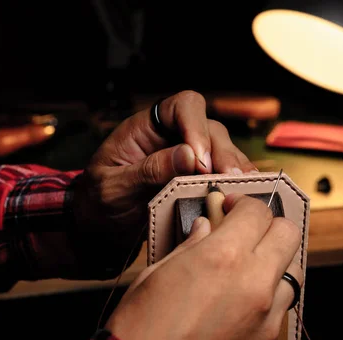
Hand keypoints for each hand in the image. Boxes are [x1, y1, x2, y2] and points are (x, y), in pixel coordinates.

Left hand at [72, 90, 255, 277]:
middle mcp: (171, 138)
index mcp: (146, 129)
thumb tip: (189, 156)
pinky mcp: (196, 181)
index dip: (196, 126)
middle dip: (221, 152)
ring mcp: (187, 159)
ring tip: (240, 189)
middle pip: (209, 128)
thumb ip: (147, 170)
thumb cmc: (98, 202)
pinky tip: (245, 194)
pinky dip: (236, 183)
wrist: (98, 229)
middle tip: (227, 179)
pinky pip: (222, 173)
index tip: (199, 161)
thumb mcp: (113, 188)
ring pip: (222, 150)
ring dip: (233, 168)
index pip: (181, 106)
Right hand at [105, 193, 302, 339]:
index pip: (257, 212)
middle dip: (268, 225)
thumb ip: (190, 246)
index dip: (245, 204)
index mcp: (222, 258)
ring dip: (273, 261)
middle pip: (288, 234)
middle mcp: (253, 283)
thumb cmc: (139, 331)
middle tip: (246, 230)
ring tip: (245, 267)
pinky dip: (268, 295)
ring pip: (292, 271)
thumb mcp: (156, 274)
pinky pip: (281, 307)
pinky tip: (242, 299)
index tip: (232, 207)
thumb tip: (205, 230)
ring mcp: (266, 317)